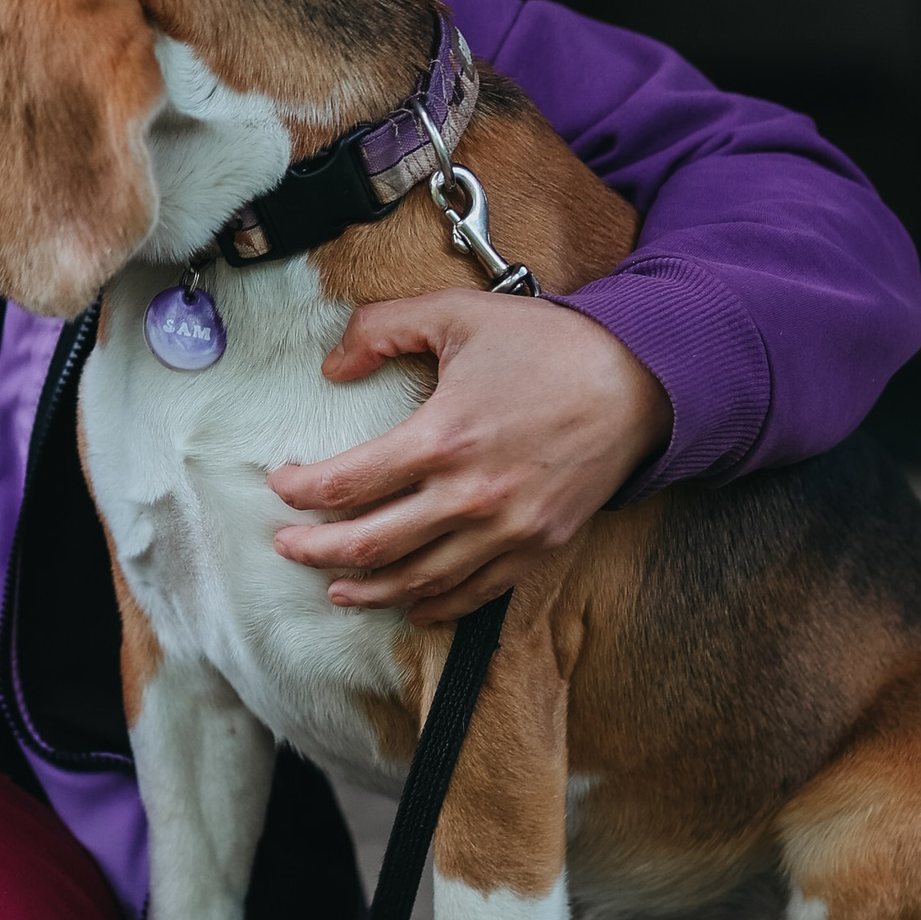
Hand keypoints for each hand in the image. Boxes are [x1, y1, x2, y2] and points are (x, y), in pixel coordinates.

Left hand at [266, 289, 671, 621]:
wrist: (639, 382)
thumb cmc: (548, 345)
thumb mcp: (457, 314)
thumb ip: (383, 328)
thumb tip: (333, 364)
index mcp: (442, 438)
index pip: (347, 483)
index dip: (302, 490)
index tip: (281, 483)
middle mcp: (470, 496)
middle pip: (371, 544)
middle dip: (316, 550)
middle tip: (287, 546)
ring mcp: (507, 531)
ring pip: (418, 580)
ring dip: (367, 588)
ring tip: (335, 586)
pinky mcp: (538, 548)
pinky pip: (475, 594)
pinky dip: (434, 605)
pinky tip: (409, 603)